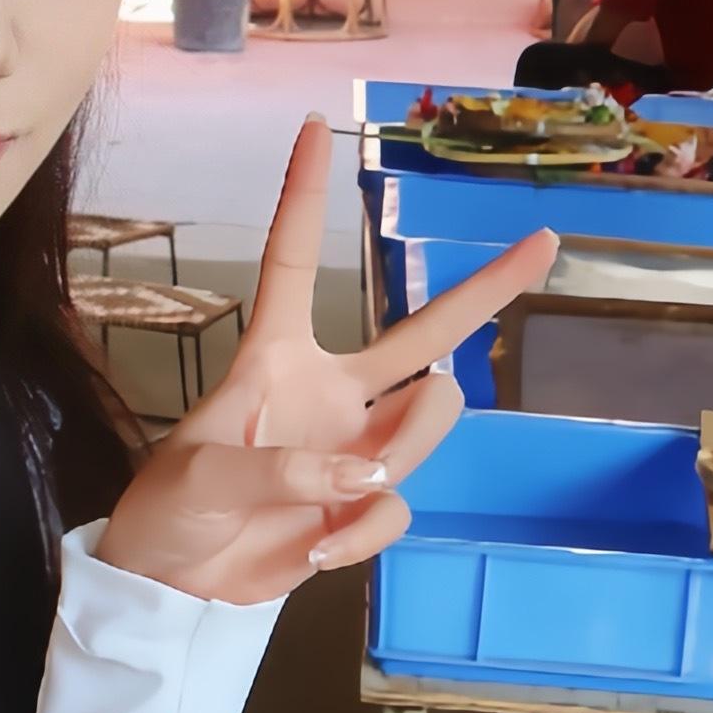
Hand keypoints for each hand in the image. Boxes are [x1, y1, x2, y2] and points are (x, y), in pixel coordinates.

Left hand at [95, 121, 553, 607]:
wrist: (171, 587)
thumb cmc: (169, 511)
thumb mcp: (203, 478)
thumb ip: (281, 471)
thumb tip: (364, 476)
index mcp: (274, 358)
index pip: (292, 261)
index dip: (303, 196)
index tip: (314, 125)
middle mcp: (328, 391)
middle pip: (422, 331)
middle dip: (485, 289)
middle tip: (543, 243)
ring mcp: (353, 448)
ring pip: (429, 419)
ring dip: (404, 448)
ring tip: (345, 490)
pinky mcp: (359, 506)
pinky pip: (396, 506)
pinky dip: (363, 533)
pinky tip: (314, 553)